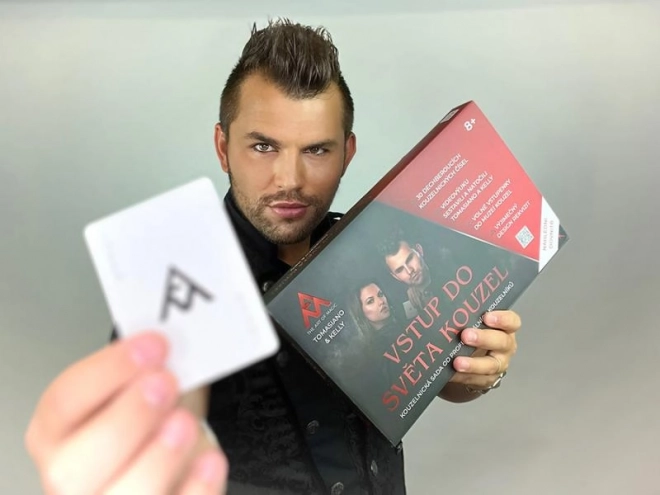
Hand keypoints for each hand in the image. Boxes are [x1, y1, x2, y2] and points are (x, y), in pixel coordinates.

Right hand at [24, 331, 227, 494]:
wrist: (176, 452)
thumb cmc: (151, 416)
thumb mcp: (141, 384)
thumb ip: (148, 368)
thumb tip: (174, 341)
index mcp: (59, 431)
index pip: (64, 402)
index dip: (108, 371)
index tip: (153, 345)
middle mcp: (72, 475)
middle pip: (75, 465)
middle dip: (127, 420)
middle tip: (167, 383)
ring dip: (158, 458)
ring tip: (186, 424)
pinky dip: (196, 489)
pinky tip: (210, 460)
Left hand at [449, 310, 520, 391]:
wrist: (474, 358)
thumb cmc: (475, 332)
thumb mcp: (475, 322)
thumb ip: (469, 316)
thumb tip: (448, 307)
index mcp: (505, 328)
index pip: (512, 322)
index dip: (502, 319)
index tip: (487, 317)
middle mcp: (505, 346)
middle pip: (501, 342)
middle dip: (483, 339)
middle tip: (465, 335)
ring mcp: (498, 364)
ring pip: (490, 365)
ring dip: (473, 364)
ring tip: (457, 363)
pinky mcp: (488, 379)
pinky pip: (477, 379)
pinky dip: (463, 377)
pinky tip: (451, 373)